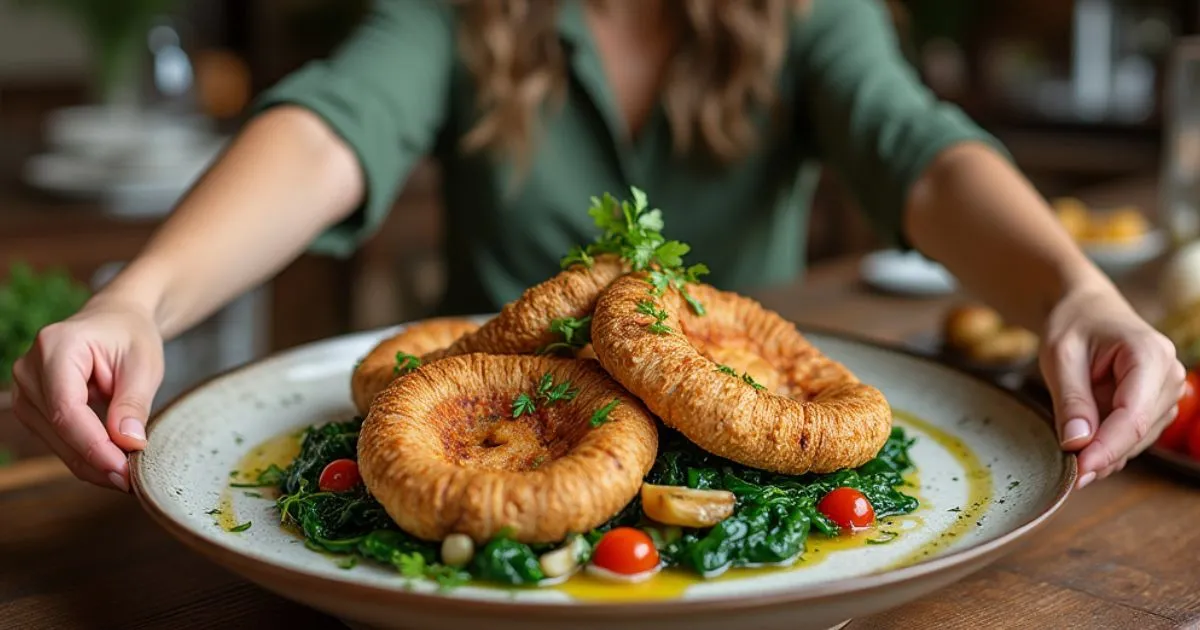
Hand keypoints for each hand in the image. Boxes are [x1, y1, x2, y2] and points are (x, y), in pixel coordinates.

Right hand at [10, 296, 163, 491]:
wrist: (115, 321)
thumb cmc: (130, 336)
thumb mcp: (144, 364)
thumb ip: (134, 403)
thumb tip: (129, 443)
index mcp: (57, 347)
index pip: (67, 408)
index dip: (94, 445)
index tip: (123, 470)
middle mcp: (30, 368)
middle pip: (58, 429)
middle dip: (96, 460)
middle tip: (133, 481)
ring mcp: (25, 389)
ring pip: (54, 441)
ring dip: (90, 463)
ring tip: (127, 474)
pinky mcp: (32, 407)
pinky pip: (56, 439)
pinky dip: (84, 455)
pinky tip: (111, 464)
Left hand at [1039, 284, 1183, 488]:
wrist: (1087, 310)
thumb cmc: (1073, 326)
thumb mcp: (1060, 357)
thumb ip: (1071, 400)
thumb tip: (1077, 444)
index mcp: (1149, 354)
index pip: (1133, 415)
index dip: (1107, 448)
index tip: (1080, 471)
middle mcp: (1169, 374)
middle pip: (1138, 432)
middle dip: (1103, 455)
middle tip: (1067, 473)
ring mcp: (1168, 391)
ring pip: (1138, 439)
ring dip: (1106, 451)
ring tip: (1071, 451)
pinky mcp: (1157, 404)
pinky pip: (1134, 435)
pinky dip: (1109, 444)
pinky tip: (1085, 441)